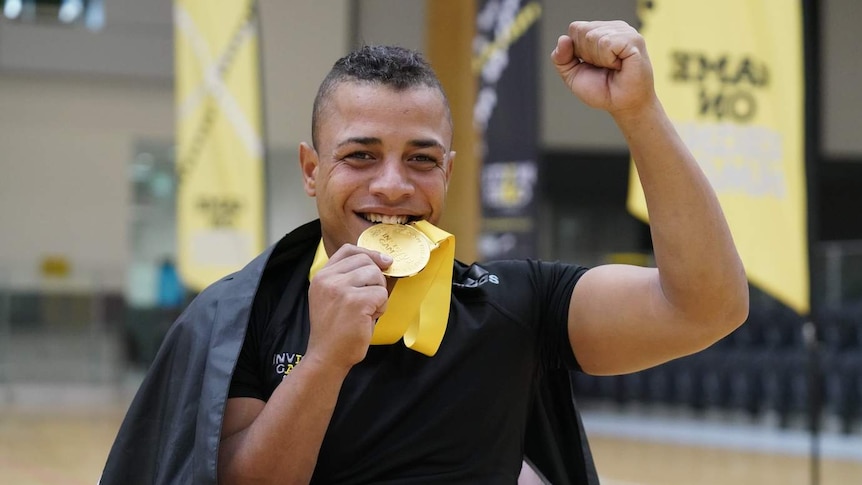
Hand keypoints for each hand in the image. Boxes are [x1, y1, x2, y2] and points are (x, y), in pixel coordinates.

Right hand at [307, 245, 391, 369]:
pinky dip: (381, 307)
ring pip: (376, 276)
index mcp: (321, 276)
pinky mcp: (356, 301)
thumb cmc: (335, 330)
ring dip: (379, 294)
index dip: (368, 253)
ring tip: (367, 310)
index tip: (382, 262)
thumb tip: (383, 261)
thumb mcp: (332, 297)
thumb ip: (347, 278)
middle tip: (371, 298)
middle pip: (366, 261)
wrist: (327, 356)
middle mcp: (328, 279)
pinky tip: (368, 318)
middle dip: (376, 278)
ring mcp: (340, 288)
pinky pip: (381, 294)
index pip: (348, 249)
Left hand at [551, 21, 655, 115]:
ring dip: (598, 59)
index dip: (577, 51)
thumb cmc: (602, 90)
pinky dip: (608, 60)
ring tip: (613, 67)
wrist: (622, 106)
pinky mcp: (634, 40)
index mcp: (601, 30)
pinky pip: (606, 43)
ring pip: (593, 36)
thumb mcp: (573, 74)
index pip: (575, 28)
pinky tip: (619, 66)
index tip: (592, 65)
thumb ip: (561, 58)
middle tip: (604, 68)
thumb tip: (563, 39)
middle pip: (582, 31)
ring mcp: (625, 31)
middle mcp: (614, 27)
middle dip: (587, 55)